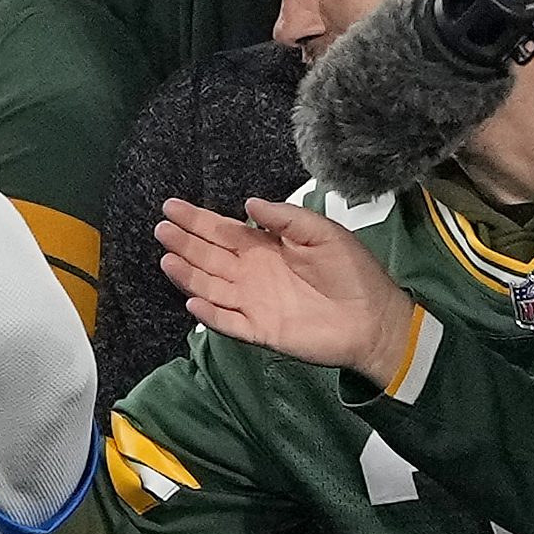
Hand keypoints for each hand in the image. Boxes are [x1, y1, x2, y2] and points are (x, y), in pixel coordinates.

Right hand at [156, 196, 418, 381]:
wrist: (371, 319)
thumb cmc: (352, 272)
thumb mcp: (323, 232)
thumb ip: (286, 218)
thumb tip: (249, 203)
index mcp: (267, 248)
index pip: (224, 232)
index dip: (198, 220)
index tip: (172, 207)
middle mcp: (252, 274)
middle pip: (209, 256)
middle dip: (184, 242)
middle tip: (161, 228)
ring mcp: (252, 303)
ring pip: (210, 286)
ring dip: (187, 274)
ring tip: (167, 258)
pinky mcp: (258, 330)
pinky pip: (226, 321)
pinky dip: (209, 314)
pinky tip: (192, 301)